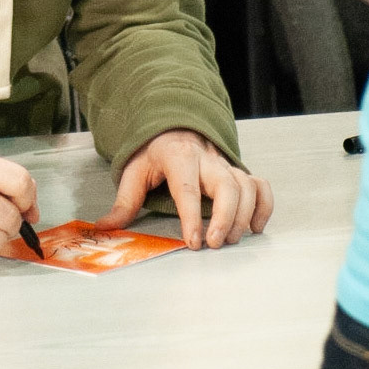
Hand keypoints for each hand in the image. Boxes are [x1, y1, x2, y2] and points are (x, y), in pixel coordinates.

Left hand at [95, 129, 273, 250]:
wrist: (173, 125)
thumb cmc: (153, 151)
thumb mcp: (134, 171)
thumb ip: (124, 201)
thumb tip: (105, 227)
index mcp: (178, 157)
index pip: (188, 188)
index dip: (191, 217)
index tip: (193, 241)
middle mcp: (207, 159)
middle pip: (226, 185)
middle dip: (225, 217)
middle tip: (215, 244)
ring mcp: (225, 165)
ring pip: (246, 186)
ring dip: (243, 215)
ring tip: (230, 239)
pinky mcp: (237, 171)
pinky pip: (260, 185)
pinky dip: (264, 206)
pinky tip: (254, 227)